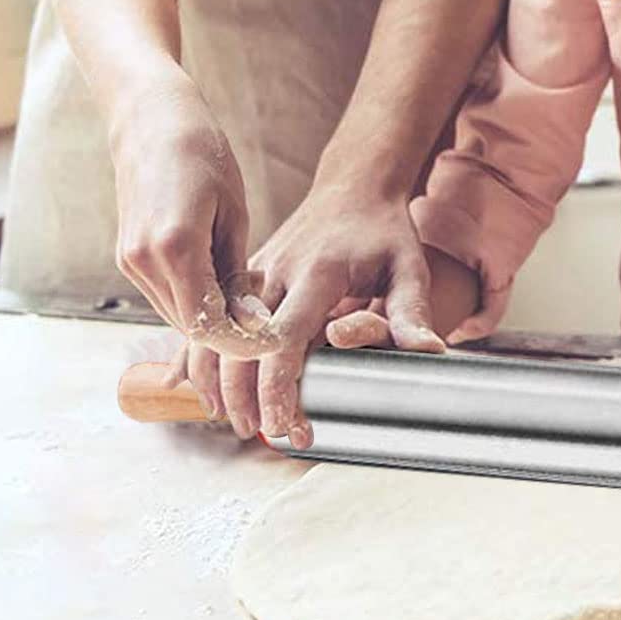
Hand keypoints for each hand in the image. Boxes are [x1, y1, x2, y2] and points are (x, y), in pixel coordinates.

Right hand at [110, 79, 269, 356]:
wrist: (151, 121)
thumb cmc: (202, 155)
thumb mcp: (233, 212)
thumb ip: (236, 273)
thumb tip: (251, 322)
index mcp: (175, 248)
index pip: (207, 325)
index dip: (241, 343)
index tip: (273, 343)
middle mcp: (144, 261)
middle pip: (189, 326)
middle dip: (228, 335)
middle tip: (267, 326)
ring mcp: (130, 261)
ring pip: (175, 314)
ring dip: (210, 318)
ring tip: (248, 301)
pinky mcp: (126, 257)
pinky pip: (164, 294)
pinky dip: (192, 299)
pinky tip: (220, 284)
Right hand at [205, 189, 444, 448]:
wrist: (354, 185)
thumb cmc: (384, 231)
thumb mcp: (410, 267)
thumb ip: (412, 313)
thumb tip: (428, 352)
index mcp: (317, 272)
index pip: (284, 338)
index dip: (277, 387)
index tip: (283, 426)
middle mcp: (276, 271)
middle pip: (241, 343)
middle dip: (245, 396)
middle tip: (266, 434)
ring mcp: (254, 272)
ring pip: (216, 332)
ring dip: (216, 379)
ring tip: (236, 420)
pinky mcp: (244, 276)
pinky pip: (213, 318)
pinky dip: (199, 351)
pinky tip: (192, 384)